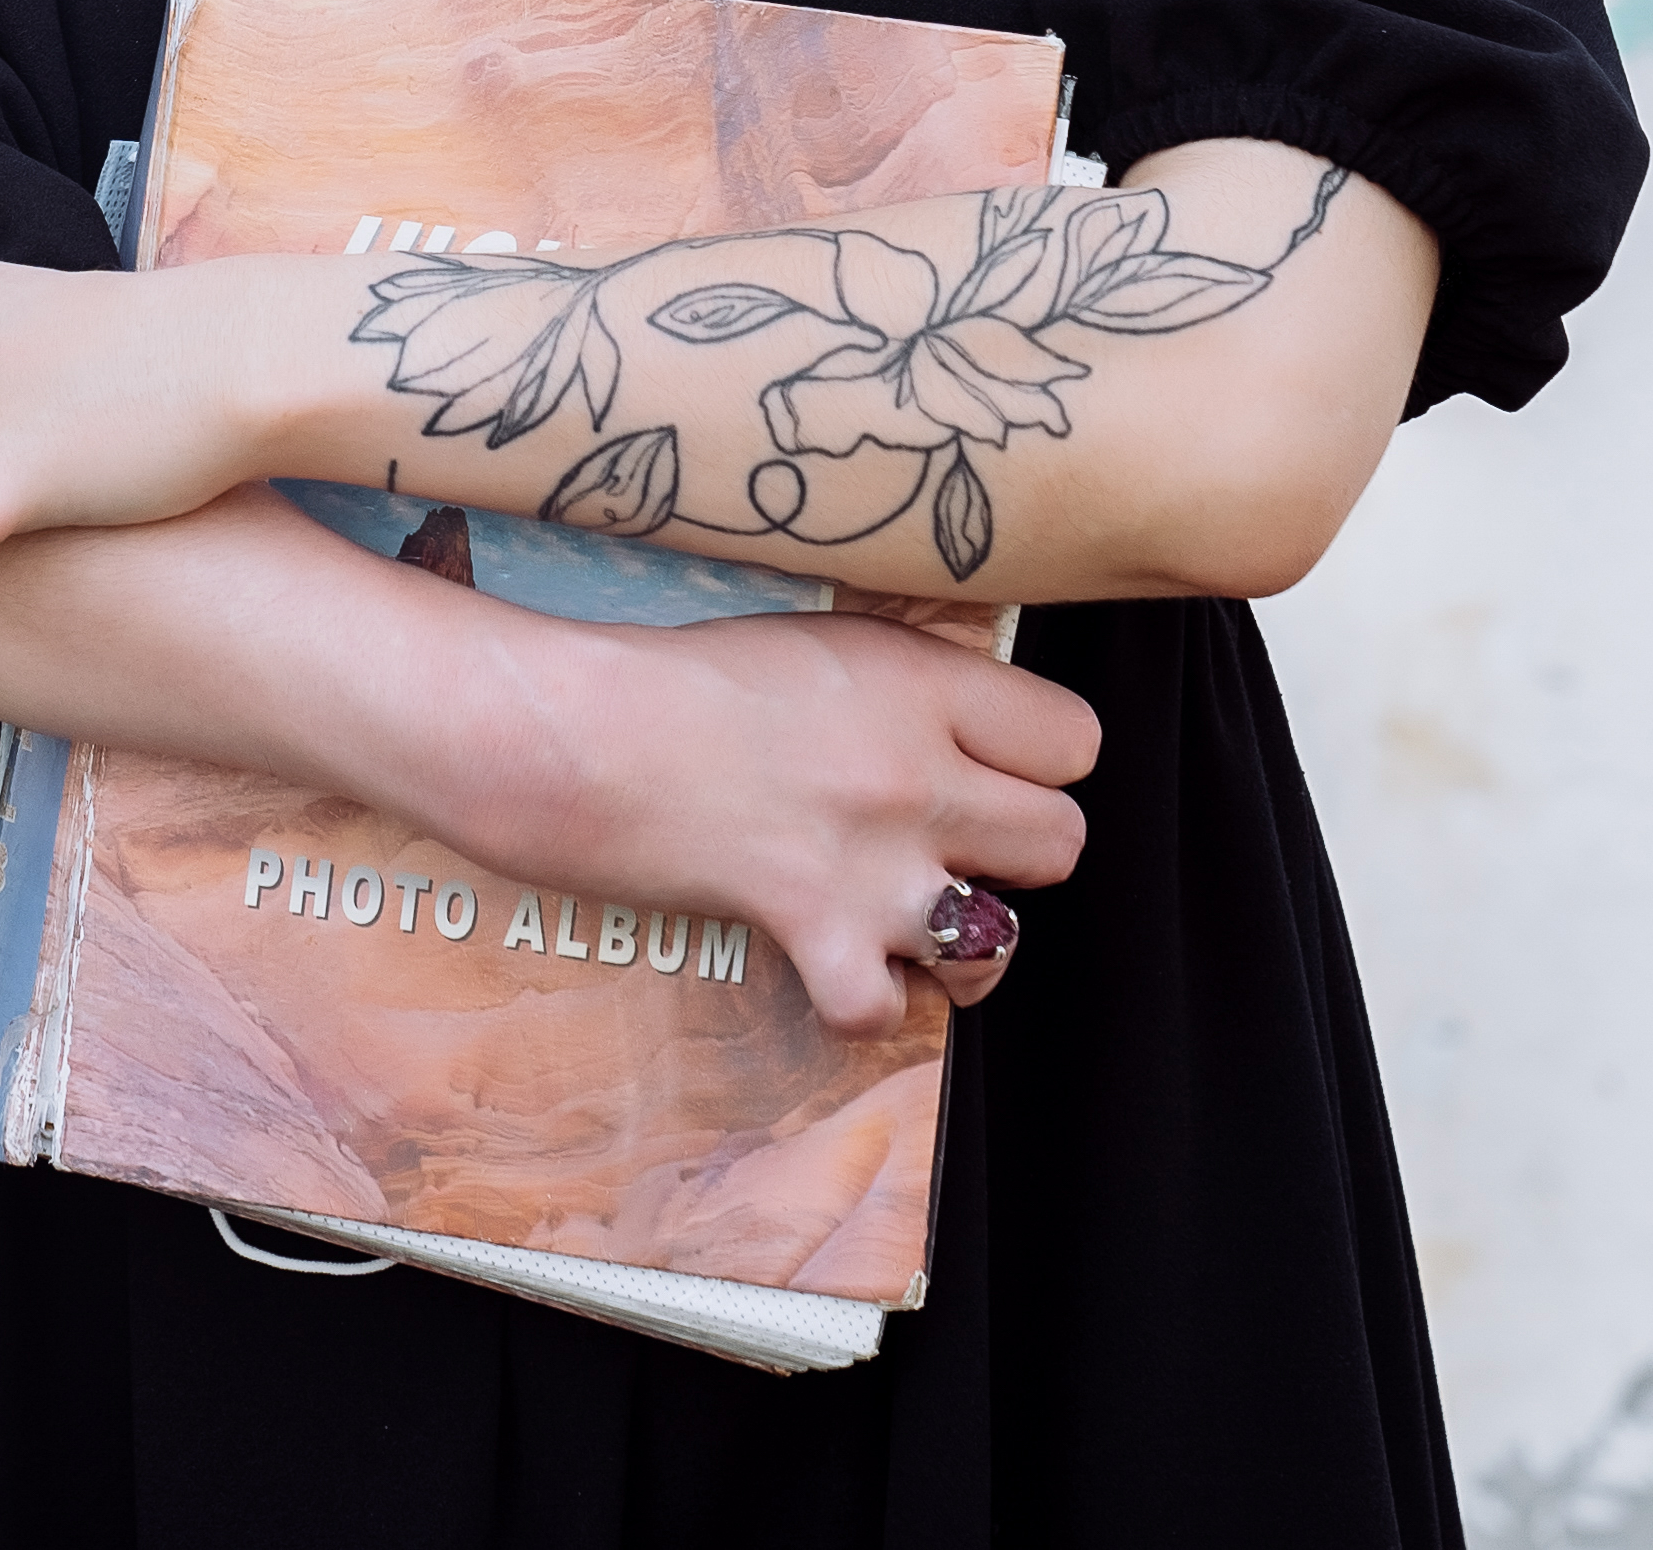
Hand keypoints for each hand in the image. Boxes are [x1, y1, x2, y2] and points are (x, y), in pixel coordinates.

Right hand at [468, 603, 1096, 1037]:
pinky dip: (864, 1003)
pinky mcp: (810, 931)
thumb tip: (980, 728)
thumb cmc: (684, 676)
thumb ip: (916, 684)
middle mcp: (915, 773)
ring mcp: (869, 863)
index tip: (991, 763)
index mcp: (921, 683)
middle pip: (1061, 842)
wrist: (576, 730)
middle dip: (1016, 851)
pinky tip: (836, 963)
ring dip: (959, 938)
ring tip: (911, 914)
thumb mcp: (826, 640)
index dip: (1039, 759)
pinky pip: (887, 1012)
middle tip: (951, 839)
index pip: (1076, 741)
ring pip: (1002, 941)